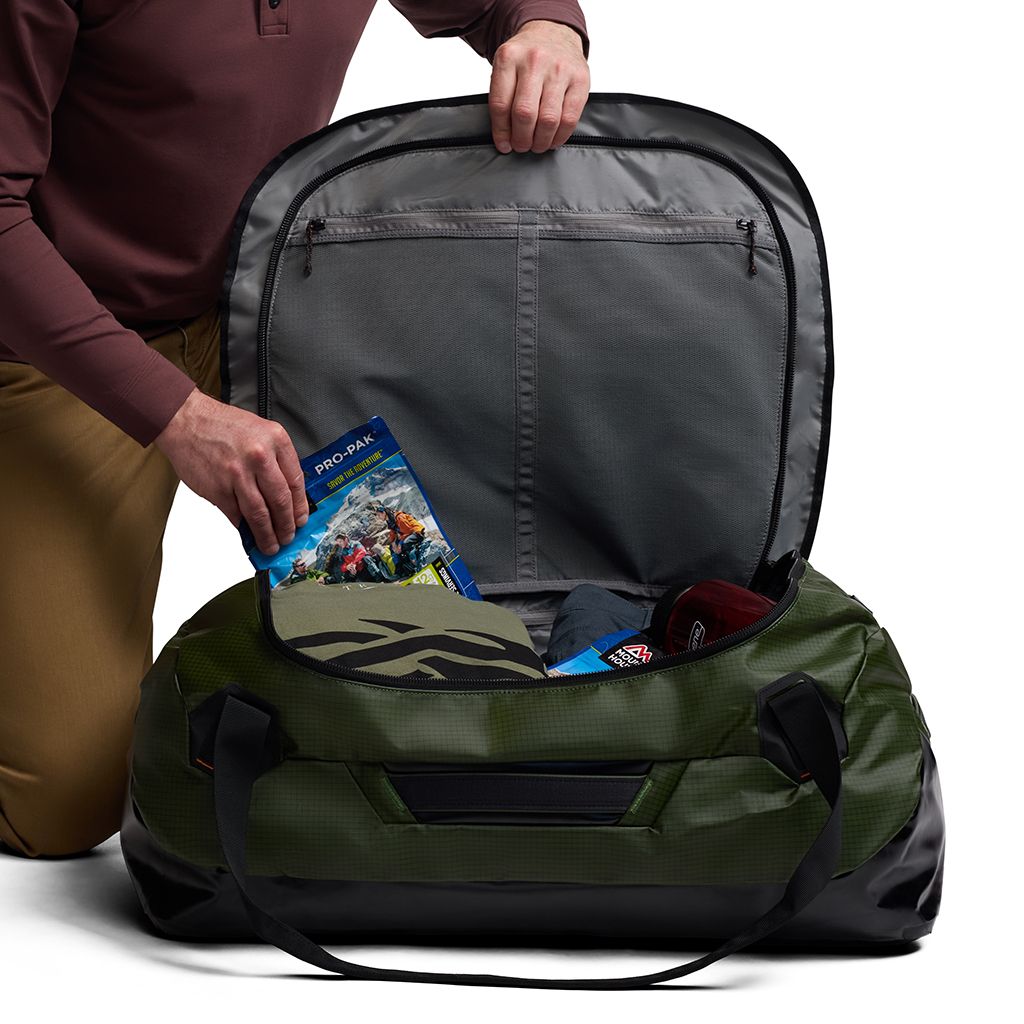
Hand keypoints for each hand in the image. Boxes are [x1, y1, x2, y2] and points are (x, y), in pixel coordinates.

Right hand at [155, 389, 307, 554]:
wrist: (185, 420)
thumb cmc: (223, 425)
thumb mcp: (260, 431)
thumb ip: (276, 460)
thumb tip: (287, 495)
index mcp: (276, 440)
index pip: (296, 481)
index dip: (300, 506)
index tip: (301, 520)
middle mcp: (259, 456)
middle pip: (280, 501)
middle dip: (286, 525)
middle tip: (288, 537)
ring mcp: (237, 474)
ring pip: (259, 514)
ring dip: (267, 534)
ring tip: (271, 545)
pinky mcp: (218, 488)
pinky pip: (235, 514)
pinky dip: (243, 526)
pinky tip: (248, 532)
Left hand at [489, 20, 589, 153]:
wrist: (553, 32)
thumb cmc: (527, 58)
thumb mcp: (506, 67)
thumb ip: (502, 97)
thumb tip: (505, 139)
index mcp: (509, 57)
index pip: (500, 105)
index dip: (501, 132)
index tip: (504, 144)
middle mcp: (534, 60)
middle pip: (525, 114)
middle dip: (522, 139)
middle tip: (521, 146)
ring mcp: (559, 68)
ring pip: (548, 120)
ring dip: (540, 141)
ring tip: (536, 145)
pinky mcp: (580, 78)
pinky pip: (569, 118)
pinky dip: (560, 136)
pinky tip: (553, 139)